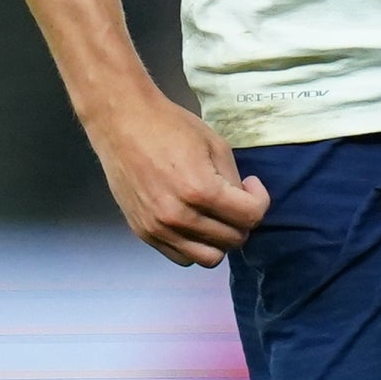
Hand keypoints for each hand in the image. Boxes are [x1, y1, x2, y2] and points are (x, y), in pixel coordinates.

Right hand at [85, 87, 268, 267]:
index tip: (251, 186)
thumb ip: (233, 180)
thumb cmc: (168, 125)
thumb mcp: (214, 144)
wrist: (120, 121)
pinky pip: (180, 256)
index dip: (260, 200)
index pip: (250, 217)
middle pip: (233, 239)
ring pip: (208, 258)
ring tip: (213, 217)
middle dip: (241, 219)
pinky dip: (193, 245)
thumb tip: (241, 202)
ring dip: (219, 239)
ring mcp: (158, 227)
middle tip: (232, 199)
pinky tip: (191, 223)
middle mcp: (179, 216)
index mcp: (200, 190)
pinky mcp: (142, 231)